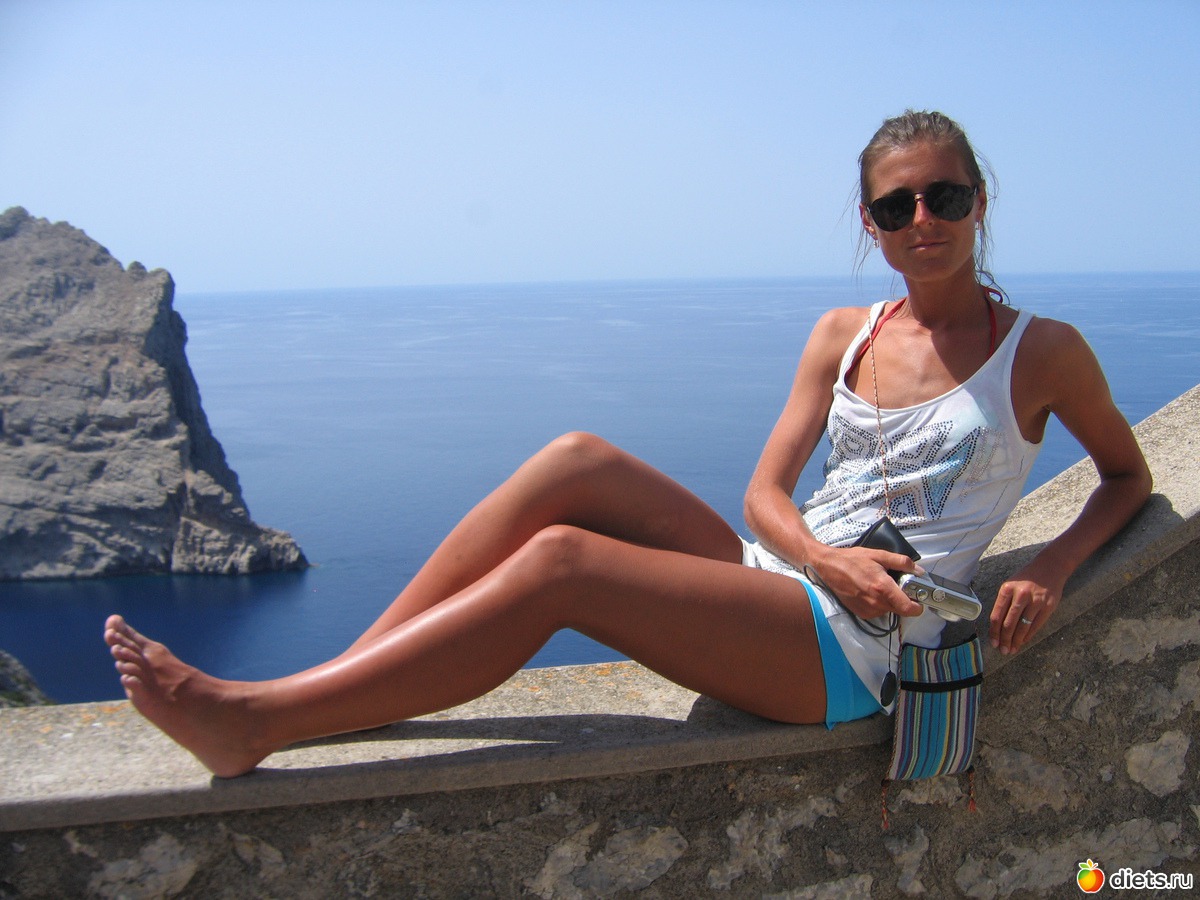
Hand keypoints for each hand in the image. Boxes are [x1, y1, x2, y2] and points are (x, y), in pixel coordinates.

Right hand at [809, 546, 924, 619]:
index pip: (909, 609)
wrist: (828, 567)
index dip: (918, 606)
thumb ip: (901, 562)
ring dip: (889, 601)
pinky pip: (878, 612)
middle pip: (900, 610)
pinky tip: (870, 591)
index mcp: (883, 588)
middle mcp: (876, 603)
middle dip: (902, 599)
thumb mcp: (879, 555)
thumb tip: (918, 571)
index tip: (918, 598)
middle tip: (896, 585)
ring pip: (889, 610)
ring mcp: (868, 610)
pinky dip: (878, 603)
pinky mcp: (861, 613)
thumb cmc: (852, 560)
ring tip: (879, 585)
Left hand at [989, 564, 1062, 654]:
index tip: (993, 642)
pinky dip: (1028, 636)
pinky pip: (1036, 625)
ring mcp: (1036, 601)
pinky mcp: (1048, 606)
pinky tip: (1023, 641)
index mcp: (1007, 589)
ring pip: (1022, 627)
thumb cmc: (1026, 579)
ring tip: (1012, 649)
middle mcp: (1021, 595)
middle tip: (1003, 650)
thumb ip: (1004, 603)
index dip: (994, 632)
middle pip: (1009, 624)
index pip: (997, 616)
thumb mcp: (1011, 585)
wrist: (1050, 567)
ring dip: (1016, 641)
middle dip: (1004, 640)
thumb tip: (997, 627)